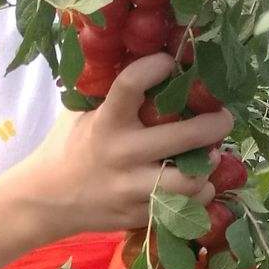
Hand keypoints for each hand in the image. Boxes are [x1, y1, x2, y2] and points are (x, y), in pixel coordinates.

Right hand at [22, 54, 232, 237]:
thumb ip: (108, 91)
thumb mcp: (80, 114)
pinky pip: (183, 208)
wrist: (46, 201)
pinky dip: (197, 194)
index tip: (171, 62)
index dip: (156, 67)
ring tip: (210, 156)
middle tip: (223, 118)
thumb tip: (140, 53)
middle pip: (184, 137)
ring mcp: (131, 188)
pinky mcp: (138, 215)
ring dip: (207, 167)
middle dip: (214, 124)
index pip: (131, 84)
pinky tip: (195, 183)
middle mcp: (121, 154)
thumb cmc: (68, 148)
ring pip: (190, 180)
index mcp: (105, 122)